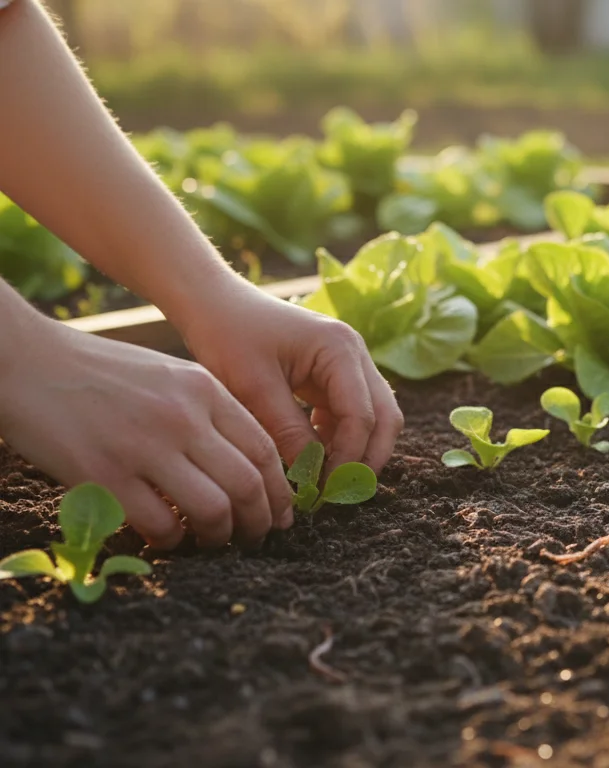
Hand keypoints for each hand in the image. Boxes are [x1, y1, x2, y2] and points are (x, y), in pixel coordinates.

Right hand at [0, 318, 292, 549]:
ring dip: (220, 536)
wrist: (26, 362)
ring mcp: (144, 446)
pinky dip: (171, 540)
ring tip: (212, 541)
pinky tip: (166, 537)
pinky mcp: (105, 474)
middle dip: (259, 522)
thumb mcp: (169, 375)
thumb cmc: (100, 373)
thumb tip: (246, 464)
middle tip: (254, 538)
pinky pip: (159, 524)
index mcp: (204, 389)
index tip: (280, 514)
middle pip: (248, 484)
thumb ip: (208, 411)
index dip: (280, 491)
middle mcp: (182, 416)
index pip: (264, 449)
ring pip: (213, 509)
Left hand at [173, 278, 403, 471]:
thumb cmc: (228, 335)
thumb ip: (287, 431)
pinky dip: (340, 439)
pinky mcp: (336, 375)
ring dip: (357, 451)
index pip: (362, 416)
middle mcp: (356, 354)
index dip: (347, 459)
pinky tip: (313, 458)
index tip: (322, 493)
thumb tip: (309, 479)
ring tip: (326, 482)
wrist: (214, 303)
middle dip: (366, 459)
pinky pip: (353, 414)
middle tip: (338, 495)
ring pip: (375, 418)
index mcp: (340, 349)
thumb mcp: (252, 387)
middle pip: (385, 417)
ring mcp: (350, 363)